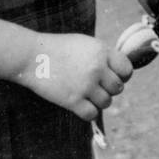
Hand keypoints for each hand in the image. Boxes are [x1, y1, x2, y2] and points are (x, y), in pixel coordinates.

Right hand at [17, 33, 132, 121]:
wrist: (32, 56)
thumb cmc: (59, 48)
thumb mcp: (85, 44)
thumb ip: (103, 55)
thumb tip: (119, 70)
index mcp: (102, 52)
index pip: (127, 69)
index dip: (123, 76)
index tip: (115, 78)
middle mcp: (97, 68)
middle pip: (118, 88)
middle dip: (110, 90)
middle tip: (98, 88)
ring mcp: (85, 85)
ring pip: (106, 102)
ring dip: (99, 102)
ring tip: (88, 96)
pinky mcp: (72, 100)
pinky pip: (91, 114)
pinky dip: (89, 112)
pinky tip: (81, 106)